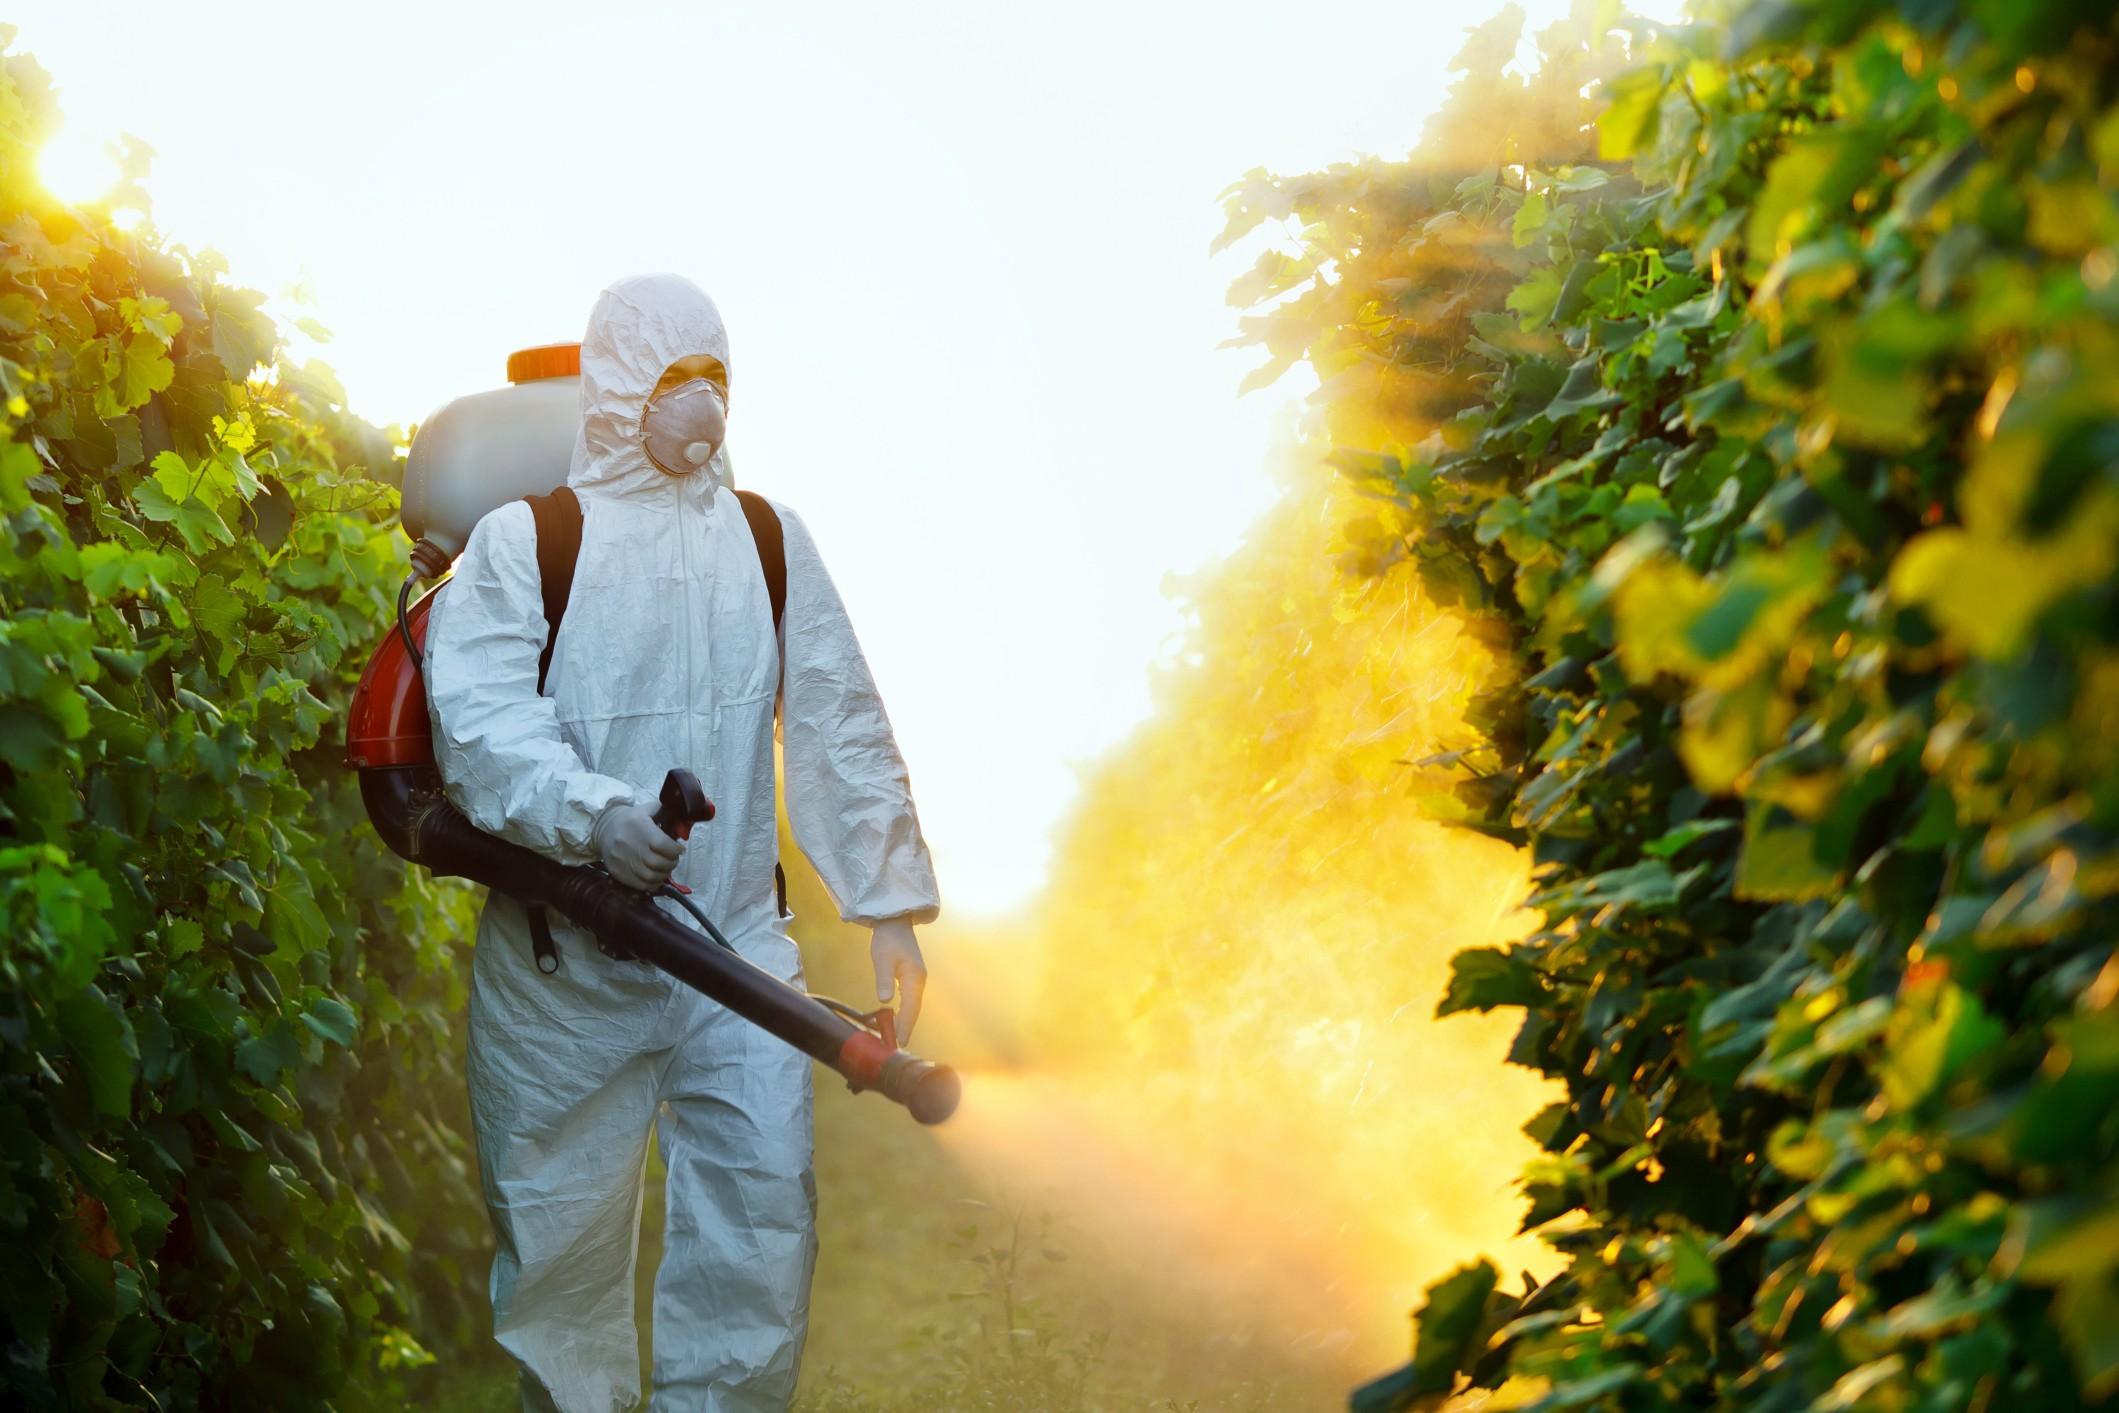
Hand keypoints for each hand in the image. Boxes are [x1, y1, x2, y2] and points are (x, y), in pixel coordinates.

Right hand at [593, 803, 683, 890]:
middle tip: (673, 860)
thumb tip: (687, 826)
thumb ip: (670, 814)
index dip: (675, 850)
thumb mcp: (650, 810)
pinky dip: (652, 883)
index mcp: (638, 824)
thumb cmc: (633, 820)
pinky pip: (639, 885)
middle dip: (671, 863)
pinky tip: (656, 876)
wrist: (604, 828)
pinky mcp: (617, 872)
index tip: (679, 850)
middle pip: (657, 863)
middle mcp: (628, 843)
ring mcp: (621, 859)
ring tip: (665, 868)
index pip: (662, 844)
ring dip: (663, 874)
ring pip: (649, 876)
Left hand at [870, 919, 926, 1044]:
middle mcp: (919, 980)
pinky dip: (903, 1011)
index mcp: (914, 977)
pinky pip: (910, 999)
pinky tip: (896, 1018)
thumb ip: (884, 979)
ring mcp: (917, 979)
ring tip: (894, 1036)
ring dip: (904, 1021)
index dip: (905, 1025)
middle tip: (896, 1045)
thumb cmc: (887, 939)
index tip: (901, 1042)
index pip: (910, 1007)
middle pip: (914, 1009)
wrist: (895, 922)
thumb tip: (885, 1001)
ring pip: (912, 1005)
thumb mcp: (882, 958)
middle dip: (906, 1027)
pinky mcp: (912, 977)